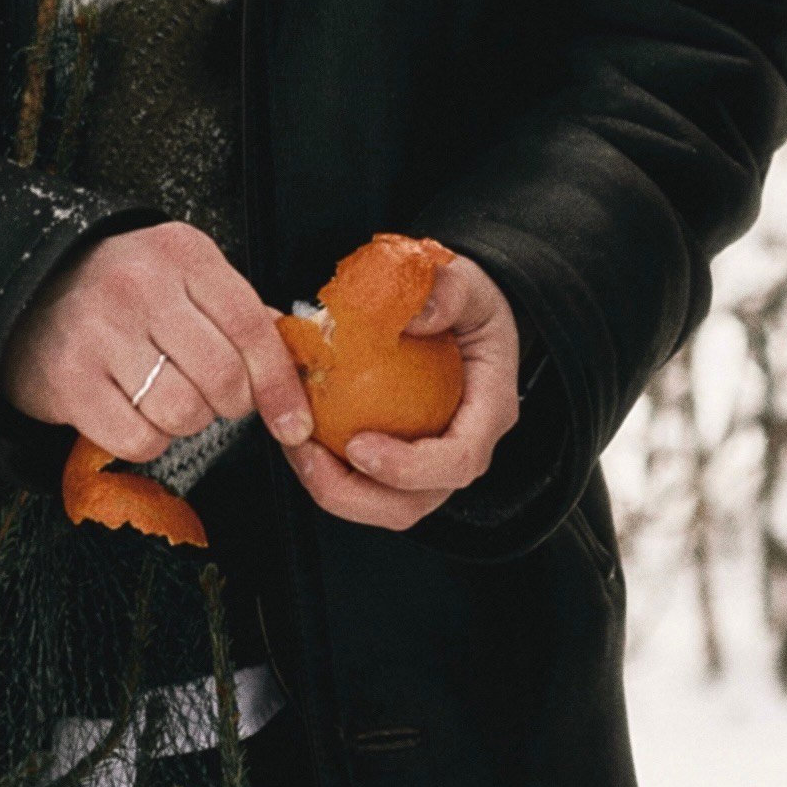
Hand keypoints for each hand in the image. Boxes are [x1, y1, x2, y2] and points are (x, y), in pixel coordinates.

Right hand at [2, 221, 312, 458]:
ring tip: (169, 398)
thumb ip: (240, 312)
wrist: (27, 293)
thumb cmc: (124, 290)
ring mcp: (100, 332)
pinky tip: (136, 414)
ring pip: (183, 412)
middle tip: (215, 398)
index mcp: (183, 255)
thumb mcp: (185, 277)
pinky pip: (137, 438)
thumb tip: (300, 362)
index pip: (251, 327)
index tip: (294, 423)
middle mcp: (141, 287)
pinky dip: (148, 440)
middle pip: (222, 376)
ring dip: (187, 421)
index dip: (280, 383)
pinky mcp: (68, 379)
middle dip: (230, 404)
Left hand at [281, 253, 521, 532]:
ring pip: (385, 506)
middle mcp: (464, 446)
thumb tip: (418, 315)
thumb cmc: (464, 302)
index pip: (460, 460)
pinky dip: (328, 473)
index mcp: (489, 409)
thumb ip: (449, 289)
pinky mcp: (401, 462)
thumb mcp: (463, 280)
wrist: (457, 312)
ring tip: (297, 450)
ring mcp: (432, 462)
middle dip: (355, 495)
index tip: (359, 446)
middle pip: (415, 502)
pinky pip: (365, 485)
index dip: (410, 468)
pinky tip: (300, 440)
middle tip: (309, 456)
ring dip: (333, 490)